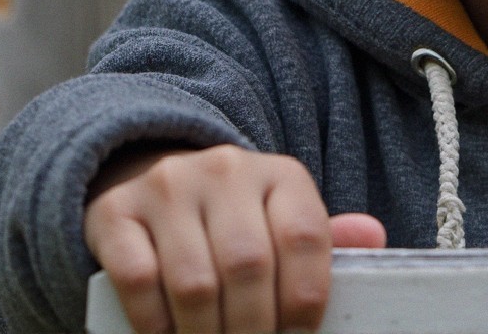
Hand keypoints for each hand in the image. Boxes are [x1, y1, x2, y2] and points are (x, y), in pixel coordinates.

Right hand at [83, 143, 386, 333]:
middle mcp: (225, 169)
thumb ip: (323, 239)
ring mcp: (168, 186)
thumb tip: (372, 236)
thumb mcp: (282, 219)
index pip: (305, 238)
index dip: (305, 302)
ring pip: (195, 282)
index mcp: (280, 174)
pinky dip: (157, 326)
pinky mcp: (116, 212)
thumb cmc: (233, 218)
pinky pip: (139, 280)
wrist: (152, 178)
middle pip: (249, 266)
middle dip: (254, 330)